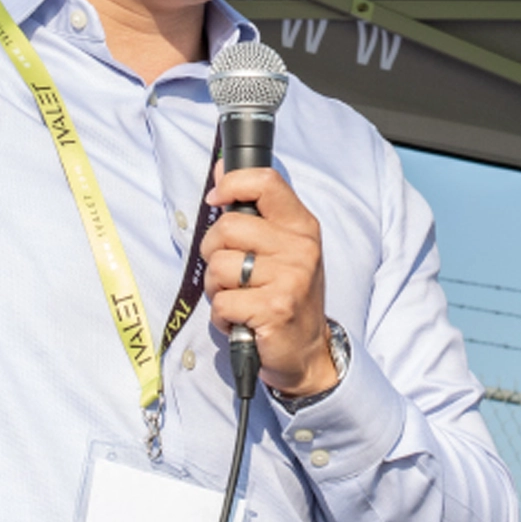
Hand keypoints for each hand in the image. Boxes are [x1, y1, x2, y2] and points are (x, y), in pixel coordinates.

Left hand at [201, 162, 338, 398]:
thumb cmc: (286, 294)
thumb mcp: (281, 247)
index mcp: (301, 226)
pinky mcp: (274, 308)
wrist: (306, 351)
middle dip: (213, 252)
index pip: (265, 182)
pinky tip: (242, 320)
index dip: (232, 184)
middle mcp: (300, 248)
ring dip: (217, 289)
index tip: (216, 198)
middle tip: (230, 273)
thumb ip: (253, 211)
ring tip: (239, 298)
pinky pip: (221, 302)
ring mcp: (290, 278)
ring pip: (219, 267)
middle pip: (226, 227)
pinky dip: (222, 316)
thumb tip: (219, 170)